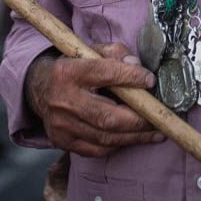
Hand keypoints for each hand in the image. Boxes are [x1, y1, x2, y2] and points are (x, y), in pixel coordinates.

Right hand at [25, 43, 162, 157]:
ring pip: (104, 137)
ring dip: (134, 136)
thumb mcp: (90, 51)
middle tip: (159, 118)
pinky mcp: (63, 141)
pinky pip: (97, 150)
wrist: (41, 88)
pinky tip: (132, 138)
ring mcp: (61, 125)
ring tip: (155, 132)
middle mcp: (62, 100)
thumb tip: (137, 67)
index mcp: (68, 72)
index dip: (130, 77)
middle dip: (138, 119)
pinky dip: (118, 144)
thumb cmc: (75, 68)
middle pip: (106, 116)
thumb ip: (115, 54)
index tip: (150, 81)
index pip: (104, 73)